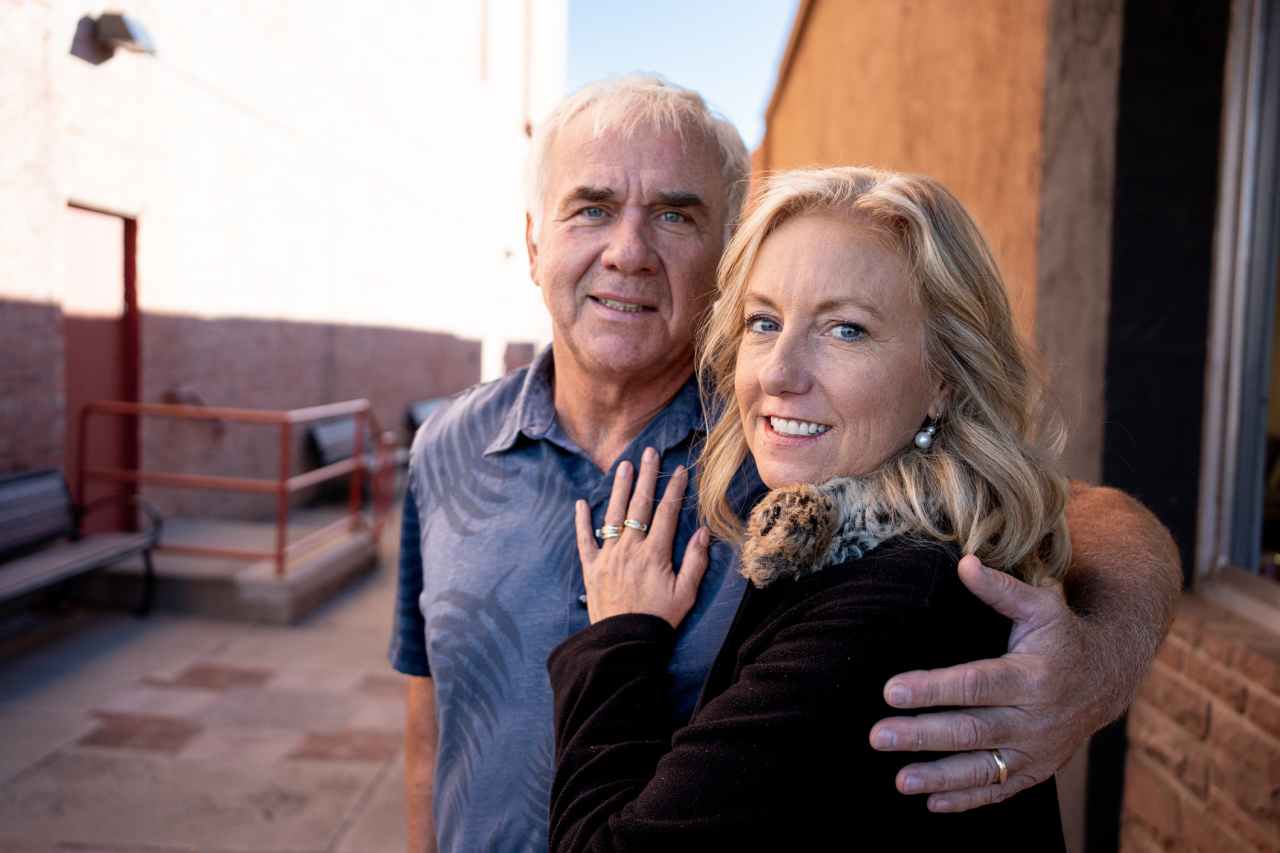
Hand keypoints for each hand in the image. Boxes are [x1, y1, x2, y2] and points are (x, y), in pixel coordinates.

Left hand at [574, 447, 710, 628]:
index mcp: (655, 554)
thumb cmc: (659, 619)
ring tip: (623, 466)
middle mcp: (630, 549)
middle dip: (645, 476)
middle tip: (649, 452)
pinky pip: (585, 540)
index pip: (666, 513)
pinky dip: (582, 521)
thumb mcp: (686, 594)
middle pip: (639, 505)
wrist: (625, 642)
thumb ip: (695, 561)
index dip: (674, 489)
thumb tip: (704, 532)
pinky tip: (581, 503)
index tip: (680, 469)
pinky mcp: (592, 568)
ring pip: (613, 515)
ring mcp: (608, 557)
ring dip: (618, 488)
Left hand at [868, 555, 1106, 811]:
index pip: (975, 684)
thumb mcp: (1040, 606)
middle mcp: (1036, 718)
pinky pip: (1000, 790)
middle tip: (878, 737)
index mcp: (1033, 675)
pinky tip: (931, 803)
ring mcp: (1037, 749)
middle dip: (923, 736)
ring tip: (900, 780)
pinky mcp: (1036, 769)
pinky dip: (967, 800)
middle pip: (972, 730)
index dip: (933, 689)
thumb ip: (1000, 589)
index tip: (891, 690)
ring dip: (940, 777)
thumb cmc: (1062, 636)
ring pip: (984, 768)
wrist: (1107, 678)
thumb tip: (963, 563)